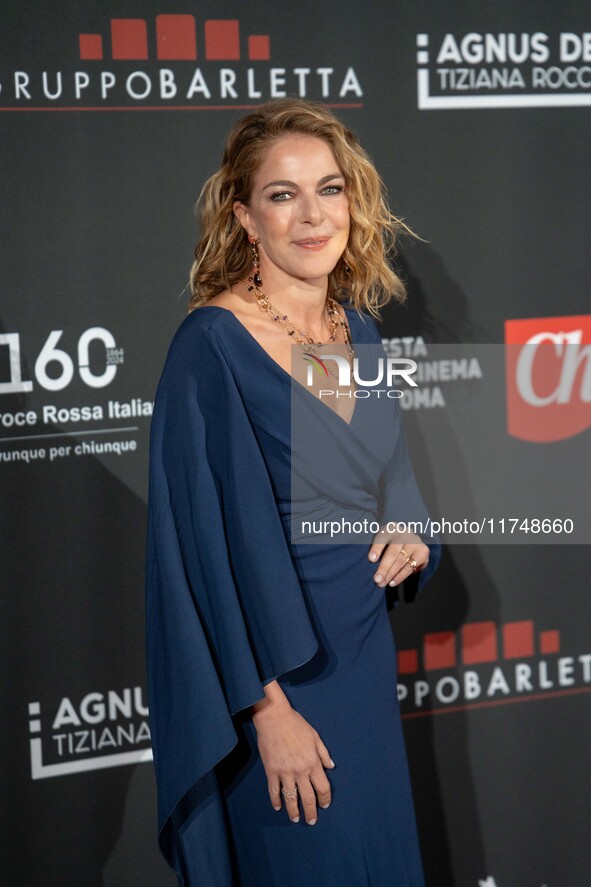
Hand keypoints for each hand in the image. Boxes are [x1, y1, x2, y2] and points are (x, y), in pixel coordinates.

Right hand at [252, 699, 334, 824]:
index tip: (325, 805)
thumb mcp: (315, 736)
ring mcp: (285, 772)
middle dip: (311, 811)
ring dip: (294, 811)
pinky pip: (274, 791)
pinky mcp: (271, 771)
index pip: (322, 787)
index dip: (325, 798)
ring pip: (291, 798)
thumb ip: (323, 753)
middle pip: (308, 798)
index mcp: (313, 762)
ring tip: (296, 819)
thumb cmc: (296, 724)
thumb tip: (331, 767)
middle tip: (312, 821)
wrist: (274, 718)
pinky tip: (278, 807)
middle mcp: (300, 771)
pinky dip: (276, 801)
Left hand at [368, 523, 428, 586]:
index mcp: (391, 528)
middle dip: (384, 568)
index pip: (383, 537)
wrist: (409, 541)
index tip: (370, 559)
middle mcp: (404, 533)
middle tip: (376, 580)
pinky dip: (400, 576)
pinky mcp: (423, 551)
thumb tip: (371, 564)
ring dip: (391, 574)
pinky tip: (392, 582)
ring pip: (402, 561)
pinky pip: (410, 567)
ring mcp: (415, 541)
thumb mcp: (382, 541)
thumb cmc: (390, 543)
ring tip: (382, 583)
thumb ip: (377, 550)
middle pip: (393, 552)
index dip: (377, 548)